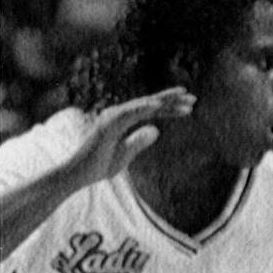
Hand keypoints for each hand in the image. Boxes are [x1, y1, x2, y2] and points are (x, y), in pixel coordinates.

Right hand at [72, 87, 195, 184]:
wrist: (79, 174)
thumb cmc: (99, 165)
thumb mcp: (126, 154)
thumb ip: (140, 141)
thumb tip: (156, 130)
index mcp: (122, 120)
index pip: (149, 111)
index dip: (169, 107)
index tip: (189, 107)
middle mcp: (117, 114)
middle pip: (148, 104)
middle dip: (171, 100)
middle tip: (193, 98)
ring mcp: (111, 117)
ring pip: (142, 105)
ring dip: (164, 101)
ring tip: (184, 99)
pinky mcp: (108, 125)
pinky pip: (129, 113)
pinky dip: (144, 107)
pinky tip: (159, 105)